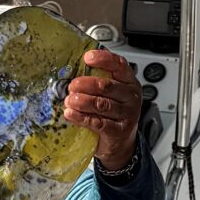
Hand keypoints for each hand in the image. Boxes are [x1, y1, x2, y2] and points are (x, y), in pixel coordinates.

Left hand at [65, 47, 144, 171]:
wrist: (120, 141)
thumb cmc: (113, 112)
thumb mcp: (110, 93)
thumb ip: (98, 79)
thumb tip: (73, 67)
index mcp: (129, 81)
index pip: (119, 65)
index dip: (103, 59)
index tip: (87, 58)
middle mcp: (130, 97)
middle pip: (107, 86)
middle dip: (85, 84)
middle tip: (72, 86)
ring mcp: (127, 114)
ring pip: (101, 104)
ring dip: (81, 101)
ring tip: (69, 101)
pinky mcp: (119, 131)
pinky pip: (98, 123)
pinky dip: (81, 118)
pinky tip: (71, 114)